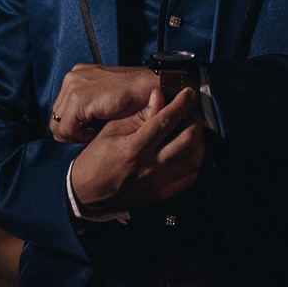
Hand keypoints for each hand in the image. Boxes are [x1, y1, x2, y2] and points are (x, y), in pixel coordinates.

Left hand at [50, 64, 157, 142]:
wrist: (148, 87)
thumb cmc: (132, 94)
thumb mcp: (104, 96)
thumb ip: (87, 106)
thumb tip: (75, 126)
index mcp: (77, 75)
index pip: (61, 107)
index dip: (73, 123)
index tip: (89, 129)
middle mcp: (72, 78)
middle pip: (57, 115)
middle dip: (72, 129)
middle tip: (92, 133)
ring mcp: (73, 87)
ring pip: (58, 124)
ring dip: (75, 134)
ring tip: (94, 132)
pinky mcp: (78, 100)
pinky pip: (66, 129)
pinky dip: (79, 136)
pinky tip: (95, 132)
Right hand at [69, 88, 205, 213]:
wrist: (88, 192)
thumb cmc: (96, 159)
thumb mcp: (111, 131)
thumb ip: (137, 116)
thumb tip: (158, 97)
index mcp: (134, 148)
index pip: (165, 120)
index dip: (181, 104)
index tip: (187, 93)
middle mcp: (150, 166)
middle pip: (187, 140)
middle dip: (196, 121)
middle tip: (192, 112)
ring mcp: (158, 182)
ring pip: (194, 159)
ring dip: (199, 141)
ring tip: (192, 130)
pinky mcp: (162, 194)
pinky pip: (190, 177)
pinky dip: (194, 161)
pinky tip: (188, 151)